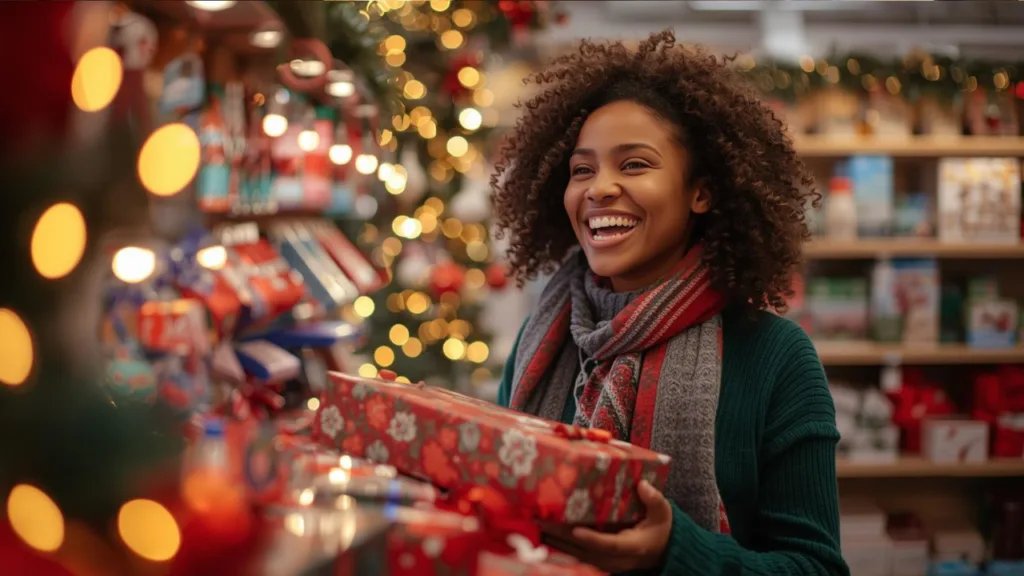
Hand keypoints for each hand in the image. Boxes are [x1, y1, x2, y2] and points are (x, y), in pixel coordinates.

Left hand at [542, 481, 672, 573]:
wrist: (662, 551)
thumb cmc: (661, 529)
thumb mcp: (663, 513)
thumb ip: (654, 500)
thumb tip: (643, 485)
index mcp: (632, 546)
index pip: (609, 545)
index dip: (592, 538)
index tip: (576, 530)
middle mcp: (616, 559)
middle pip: (585, 549)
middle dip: (561, 535)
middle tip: (540, 519)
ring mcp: (606, 563)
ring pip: (577, 554)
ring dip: (556, 541)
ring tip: (536, 524)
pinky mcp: (598, 561)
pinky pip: (576, 555)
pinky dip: (560, 545)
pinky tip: (544, 534)